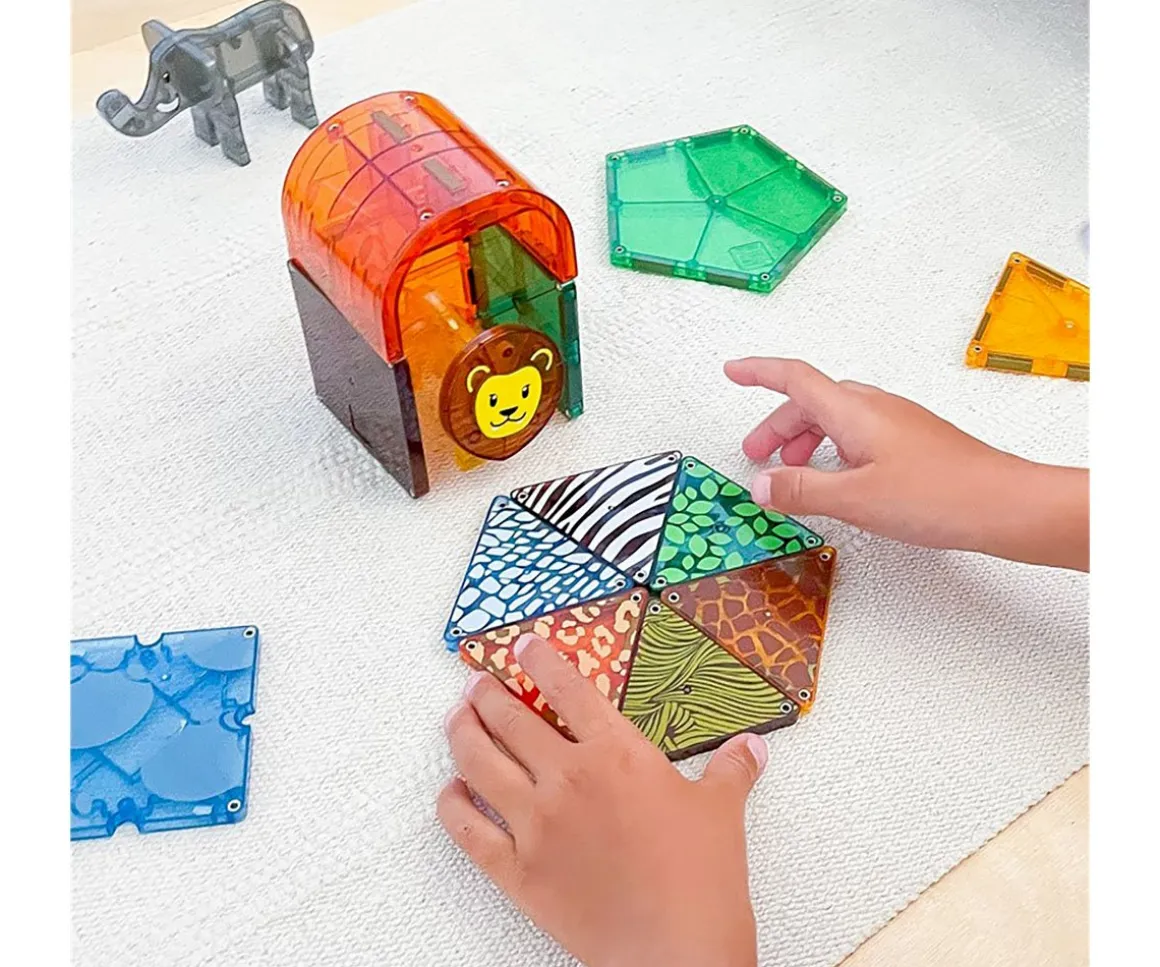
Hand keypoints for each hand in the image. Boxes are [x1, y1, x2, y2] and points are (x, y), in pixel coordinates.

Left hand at [438, 634, 762, 966]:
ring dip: (462, 734)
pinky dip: (451, 806)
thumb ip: (731, 771)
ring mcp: (536, 824)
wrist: (675, 951)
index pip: (567, 689)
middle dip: (488, 694)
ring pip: (478, 763)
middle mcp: (566, 779)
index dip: (540, 660)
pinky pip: (468, 831)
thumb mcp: (722, 812)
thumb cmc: (702, 880)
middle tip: (478, 683)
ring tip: (456, 718)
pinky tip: (450, 792)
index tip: (522, 645)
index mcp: (615, 754)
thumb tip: (751, 748)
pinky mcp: (517, 870)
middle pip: (510, 719)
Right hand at [724, 357, 1088, 570]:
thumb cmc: (939, 495)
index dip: (759, 372)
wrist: (1004, 504)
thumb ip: (803, 490)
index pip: (794, 378)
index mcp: (854, 411)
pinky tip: (837, 477)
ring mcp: (896, 422)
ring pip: (836, 417)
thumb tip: (761, 485)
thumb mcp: (855, 499)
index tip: (733, 370)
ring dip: (805, 439)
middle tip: (756, 454)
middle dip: (777, 425)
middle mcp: (875, 408)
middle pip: (812, 401)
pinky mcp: (912, 441)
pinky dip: (833, 447)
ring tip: (793, 472)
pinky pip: (859, 431)